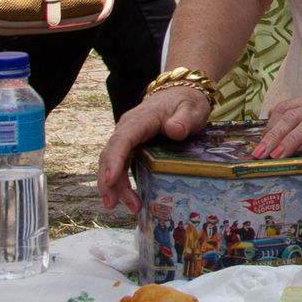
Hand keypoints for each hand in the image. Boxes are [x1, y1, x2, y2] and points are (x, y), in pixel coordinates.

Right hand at [98, 84, 211, 212]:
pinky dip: (121, 182)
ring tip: (129, 207)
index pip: (122, 140)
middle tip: (113, 204)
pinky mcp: (132, 146)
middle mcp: (128, 128)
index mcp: (140, 119)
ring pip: (113, 162)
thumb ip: (184, 119)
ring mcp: (128, 137)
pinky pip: (121, 164)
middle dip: (109, 181)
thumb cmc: (187, 102)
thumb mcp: (192, 109)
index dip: (114, 160)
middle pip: (111, 154)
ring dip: (115, 186)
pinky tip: (127, 198)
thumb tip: (174, 130)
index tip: (109, 180)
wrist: (182, 93)